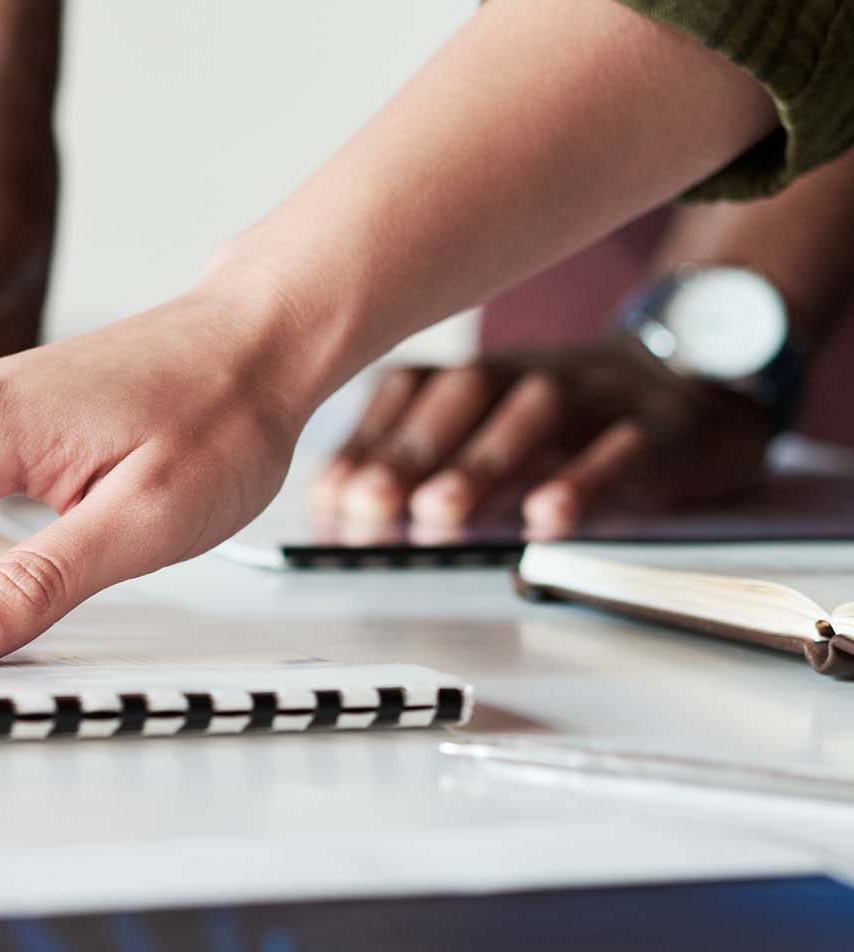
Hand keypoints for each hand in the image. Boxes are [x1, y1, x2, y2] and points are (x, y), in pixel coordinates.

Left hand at [313, 337, 777, 535]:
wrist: (682, 390)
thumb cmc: (554, 430)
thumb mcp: (481, 438)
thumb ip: (412, 466)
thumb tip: (336, 508)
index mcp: (471, 375)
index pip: (407, 396)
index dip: (365, 445)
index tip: (330, 495)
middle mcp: (522, 374)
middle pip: (463, 397)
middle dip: (409, 452)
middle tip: (370, 504)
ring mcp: (590, 394)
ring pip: (534, 415)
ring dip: (481, 463)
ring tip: (438, 512)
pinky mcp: (652, 427)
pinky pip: (619, 449)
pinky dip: (585, 480)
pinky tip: (548, 516)